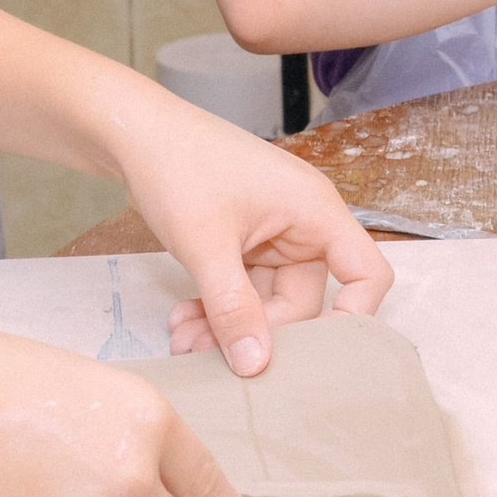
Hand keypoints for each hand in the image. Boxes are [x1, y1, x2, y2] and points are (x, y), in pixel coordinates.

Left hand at [109, 94, 392, 370]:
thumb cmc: (177, 165)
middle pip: (304, 300)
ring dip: (228, 324)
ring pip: (265, 300)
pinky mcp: (242, 239)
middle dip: (258, 332)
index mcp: (314, 211)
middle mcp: (300, 223)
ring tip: (184, 340)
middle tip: (208, 354)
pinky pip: (241, 288)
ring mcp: (270, 232)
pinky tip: (182, 320)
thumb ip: (233, 307)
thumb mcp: (206, 243)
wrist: (130, 131)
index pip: (366, 274)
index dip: (353, 318)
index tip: (313, 359)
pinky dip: (215, 307)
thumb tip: (256, 365)